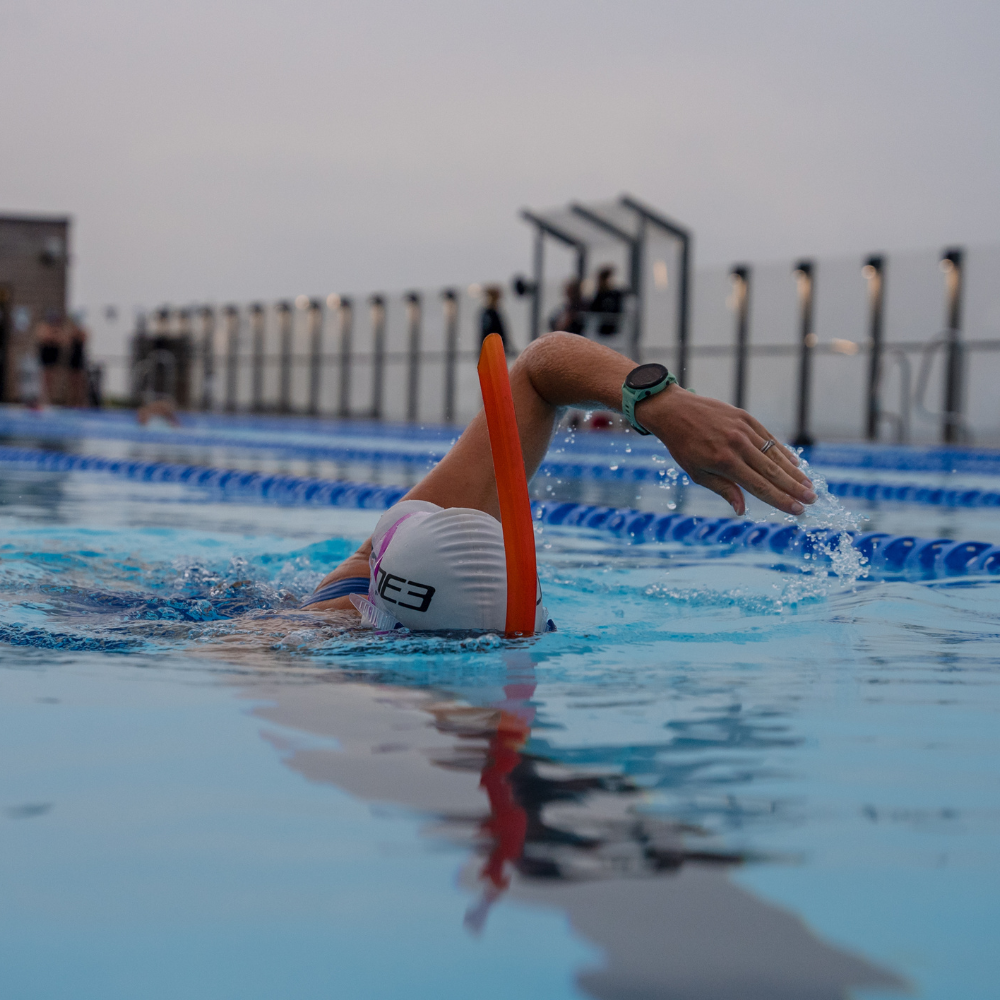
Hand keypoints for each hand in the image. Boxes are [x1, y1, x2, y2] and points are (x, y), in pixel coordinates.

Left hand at [636, 386, 815, 516]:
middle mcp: (738, 445)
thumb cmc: (684, 447)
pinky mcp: (746, 417)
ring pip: (774, 454)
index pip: (760, 486)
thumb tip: (742, 510)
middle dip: (794, 488)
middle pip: (773, 471)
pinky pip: (769, 437)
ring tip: (808, 485)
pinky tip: (794, 463)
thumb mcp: (698, 473)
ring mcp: (744, 429)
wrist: (675, 411)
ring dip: (793, 471)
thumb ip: (723, 489)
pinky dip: (782, 451)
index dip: (780, 500)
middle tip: (812, 499)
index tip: (798, 510)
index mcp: (725, 462)